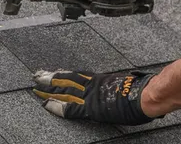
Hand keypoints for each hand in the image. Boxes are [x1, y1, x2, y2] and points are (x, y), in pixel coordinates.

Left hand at [32, 70, 162, 125]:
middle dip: (49, 78)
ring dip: (48, 89)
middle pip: (64, 80)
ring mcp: (89, 96)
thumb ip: (110, 83)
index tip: (51, 72)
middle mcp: (90, 85)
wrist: (145, 95)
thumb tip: (109, 84)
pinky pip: (70, 108)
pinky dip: (57, 106)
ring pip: (63, 90)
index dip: (61, 74)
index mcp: (97, 79)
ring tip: (35, 88)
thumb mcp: (121, 82)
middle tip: (35, 76)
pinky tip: (46, 104)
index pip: (74, 75)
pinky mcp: (90, 108)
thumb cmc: (139, 88)